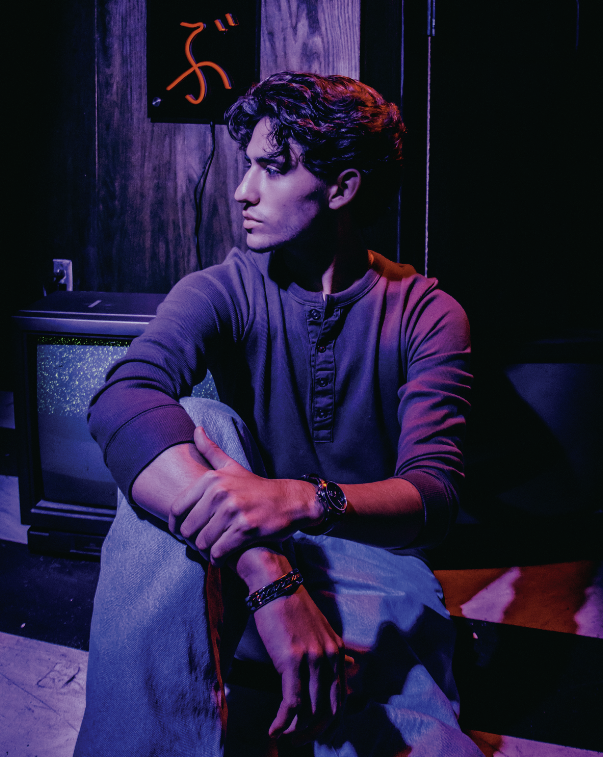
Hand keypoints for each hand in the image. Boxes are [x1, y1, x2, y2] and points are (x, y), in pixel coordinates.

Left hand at [168, 426, 318, 562]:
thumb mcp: (232, 466)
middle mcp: (220, 493)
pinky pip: (219, 552)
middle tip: (202, 543)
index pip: (178, 509)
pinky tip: (223, 556)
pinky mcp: (245, 529)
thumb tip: (196, 429)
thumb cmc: (256, 487)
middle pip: (188, 529)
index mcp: (212, 479)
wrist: (289, 501)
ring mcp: (233, 511)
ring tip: (213, 550)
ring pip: (202, 543)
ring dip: (206, 552)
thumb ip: (211, 450)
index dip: (176, 526)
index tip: (183, 534)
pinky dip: (218, 559)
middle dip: (192, 541)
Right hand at [253, 585, 348, 742]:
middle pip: (328, 710)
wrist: (275, 585)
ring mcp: (313, 659)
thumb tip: (351, 666)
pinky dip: (282, 722)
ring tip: (283, 737)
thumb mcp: (321, 629)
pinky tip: (273, 729)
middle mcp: (330, 657)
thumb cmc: (292, 607)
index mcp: (337, 651)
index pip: (341, 700)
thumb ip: (333, 651)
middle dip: (313, 733)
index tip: (315, 734)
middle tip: (297, 742)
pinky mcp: (292, 660)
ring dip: (296, 731)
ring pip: (310, 711)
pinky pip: (291, 703)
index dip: (329, 724)